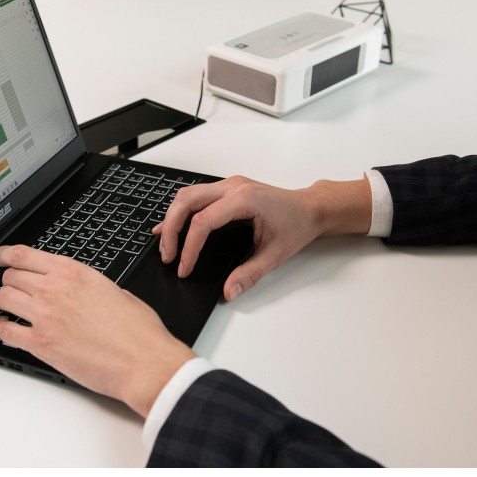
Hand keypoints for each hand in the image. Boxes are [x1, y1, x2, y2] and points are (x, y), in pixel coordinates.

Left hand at [0, 245, 194, 417]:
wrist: (143, 361)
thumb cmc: (138, 331)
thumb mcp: (115, 290)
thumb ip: (89, 285)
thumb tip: (81, 290)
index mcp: (74, 272)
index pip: (24, 255)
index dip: (5, 255)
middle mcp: (54, 289)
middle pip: (11, 276)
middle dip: (10, 282)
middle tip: (14, 289)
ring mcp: (44, 316)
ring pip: (3, 299)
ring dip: (5, 303)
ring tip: (12, 309)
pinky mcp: (40, 343)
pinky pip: (5, 331)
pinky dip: (2, 329)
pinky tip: (8, 329)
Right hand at [153, 175, 371, 300]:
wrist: (311, 208)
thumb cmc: (297, 224)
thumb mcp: (275, 255)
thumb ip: (249, 274)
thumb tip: (229, 291)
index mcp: (244, 199)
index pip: (203, 222)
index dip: (189, 247)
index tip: (185, 267)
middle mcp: (233, 187)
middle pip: (187, 202)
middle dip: (172, 229)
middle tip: (167, 256)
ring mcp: (229, 185)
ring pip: (187, 195)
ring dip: (173, 219)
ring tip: (165, 244)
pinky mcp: (227, 189)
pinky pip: (196, 196)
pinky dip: (182, 212)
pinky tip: (171, 226)